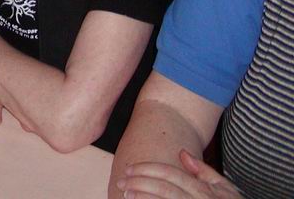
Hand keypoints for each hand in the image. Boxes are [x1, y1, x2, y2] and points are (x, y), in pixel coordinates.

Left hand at [116, 150, 241, 197]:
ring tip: (126, 194)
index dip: (148, 170)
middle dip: (140, 184)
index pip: (172, 175)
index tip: (129, 169)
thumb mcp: (226, 190)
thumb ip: (205, 172)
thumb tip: (181, 152)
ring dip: (143, 198)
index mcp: (206, 191)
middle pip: (165, 189)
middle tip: (121, 182)